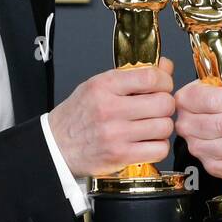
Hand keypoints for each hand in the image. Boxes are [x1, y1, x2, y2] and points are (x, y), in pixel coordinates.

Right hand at [49, 57, 175, 176]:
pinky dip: (158, 146)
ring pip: (164, 127)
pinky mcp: (120, 156)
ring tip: (151, 126)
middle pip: (163, 103)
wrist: (56, 145)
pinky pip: (159, 149)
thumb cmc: (78, 115)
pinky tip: (147, 142)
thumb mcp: (98, 85)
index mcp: (104, 86)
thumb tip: (165, 65)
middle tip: (157, 108)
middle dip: (165, 105)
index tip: (162, 86)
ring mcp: (116, 134)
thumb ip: (133, 75)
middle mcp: (110, 109)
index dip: (165, 81)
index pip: (150, 77)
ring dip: (162, 127)